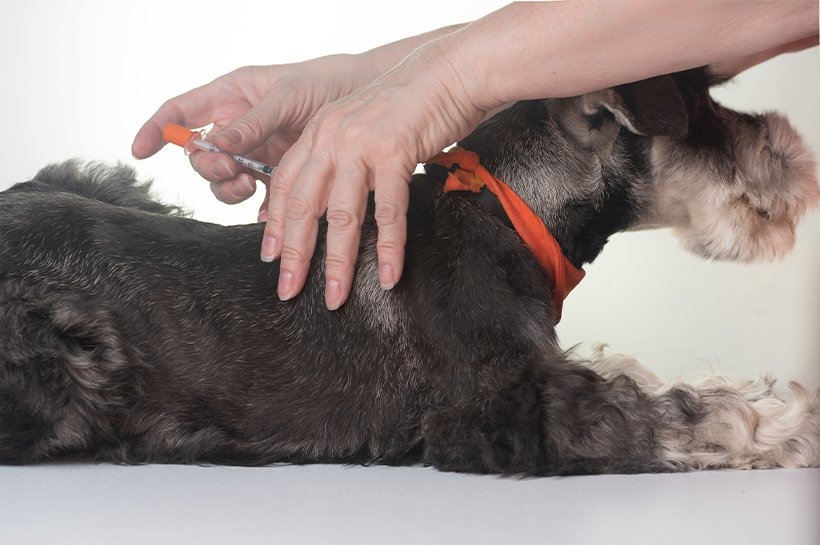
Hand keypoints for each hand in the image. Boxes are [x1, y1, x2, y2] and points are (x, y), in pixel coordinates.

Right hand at [132, 54, 376, 214]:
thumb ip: (251, 122)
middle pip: (201, 156)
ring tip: (251, 186)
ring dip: (231, 189)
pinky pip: (259, 200)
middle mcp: (238, 128)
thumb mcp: (285, 97)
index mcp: (230, 97)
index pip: (180, 113)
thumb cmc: (324, 84)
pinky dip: (262, 210)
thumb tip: (215, 145)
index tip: (140, 150)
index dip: (157, 130)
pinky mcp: (279, 178)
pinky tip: (272, 213)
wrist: (367, 102)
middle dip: (209, 167)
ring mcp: (256, 155)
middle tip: (232, 169)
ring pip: (226, 182)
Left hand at [262, 45, 486, 308]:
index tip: (271, 257)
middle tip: (288, 290)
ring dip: (338, 262)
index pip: (286, 183)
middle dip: (295, 254)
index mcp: (321, 130)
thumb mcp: (364, 123)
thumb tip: (339, 197)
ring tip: (335, 297)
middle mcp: (332, 136)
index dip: (276, 223)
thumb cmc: (413, 102)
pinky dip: (389, 248)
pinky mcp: (394, 151)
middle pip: (303, 205)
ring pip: (342, 215)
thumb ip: (345, 154)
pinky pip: (388, 211)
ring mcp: (360, 143)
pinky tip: (389, 276)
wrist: (451, 70)